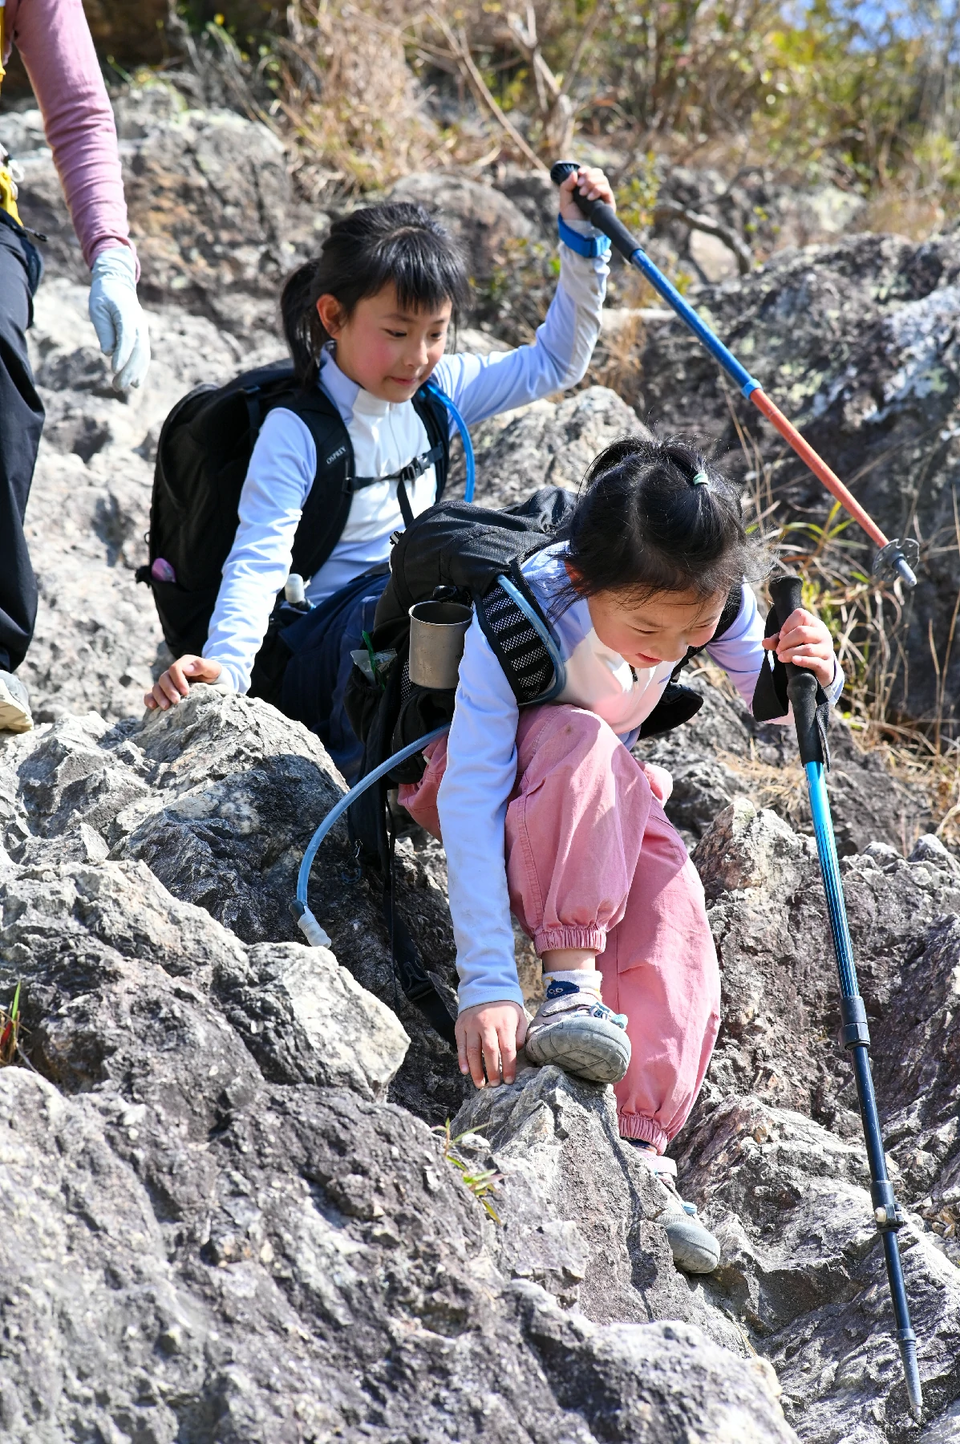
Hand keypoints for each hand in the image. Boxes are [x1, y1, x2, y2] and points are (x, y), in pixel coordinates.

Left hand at [89, 246, 150, 390]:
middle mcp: (139, 324)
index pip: (127, 338)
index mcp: (127, 313)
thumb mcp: (98, 309)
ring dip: (134, 373)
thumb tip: (108, 352)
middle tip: (117, 386)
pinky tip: (134, 383)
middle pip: (138, 350)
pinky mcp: (141, 337)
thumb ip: (104, 330)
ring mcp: (143, 330)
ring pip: (143, 355)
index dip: (122, 355)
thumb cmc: (104, 295)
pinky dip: (140, 369)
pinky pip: (144, 355)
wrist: (118, 283)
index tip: (114, 370)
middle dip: (128, 370)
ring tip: (122, 387)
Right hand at [144, 655, 221, 711]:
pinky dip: (149, 699)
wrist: (214, 682)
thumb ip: (202, 665)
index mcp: (183, 664)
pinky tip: (152, 707)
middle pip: (164, 678)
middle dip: (169, 690)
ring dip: (159, 697)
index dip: (178, 680)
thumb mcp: (213, 668)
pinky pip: (151, 694)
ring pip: (156, 687)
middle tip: (176, 701)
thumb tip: (187, 669)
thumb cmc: (213, 674)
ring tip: (166, 707)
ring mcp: (167, 682)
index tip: (186, 692)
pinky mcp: (164, 692)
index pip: (175, 669)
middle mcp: (173, 672)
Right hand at [456, 1001, 526, 1088]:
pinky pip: (460, 1045)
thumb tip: (516, 1053)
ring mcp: (472, 1025)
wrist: (486, 988)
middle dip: (492, 1071)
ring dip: (476, 1070)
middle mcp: (487, 1024)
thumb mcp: (518, 1017)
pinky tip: (465, 1071)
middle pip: (490, 1052)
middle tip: (495, 1085)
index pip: (507, 1049)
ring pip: (473, 1051)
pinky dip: (462, 1060)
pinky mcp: (461, 1026)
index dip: (509, 1067)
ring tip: (480, 1084)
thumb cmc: (505, 1008)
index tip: (509, 1081)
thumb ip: (520, 1035)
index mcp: (504, 1023)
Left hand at [559, 165, 615, 223]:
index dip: (586, 170)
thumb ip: (566, 186)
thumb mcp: (565, 201)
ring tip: (583, 194)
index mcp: (586, 186)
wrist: (578, 231)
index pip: (590, 171)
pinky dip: (598, 190)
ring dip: (592, 183)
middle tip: (580, 186)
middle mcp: (596, 189)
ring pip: (603, 179)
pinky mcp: (609, 202)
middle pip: (598, 173)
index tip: (579, 173)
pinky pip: (607, 190)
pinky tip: (590, 198)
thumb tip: (574, 173)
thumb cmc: (572, 217)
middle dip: (588, 176)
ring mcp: (603, 195)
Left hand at [762, 607, 835, 688]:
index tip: (781, 636)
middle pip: (802, 632)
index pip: (801, 615)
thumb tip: (764, 642)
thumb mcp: (791, 643)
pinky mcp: (827, 665)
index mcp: (814, 624)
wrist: (821, 670)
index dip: (787, 625)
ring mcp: (827, 650)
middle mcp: (823, 635)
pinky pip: (815, 662)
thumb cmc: (803, 650)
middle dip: (786, 641)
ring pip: (808, 649)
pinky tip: (794, 661)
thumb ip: (777, 641)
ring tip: (781, 657)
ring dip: (790, 653)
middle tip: (778, 650)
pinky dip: (802, 661)